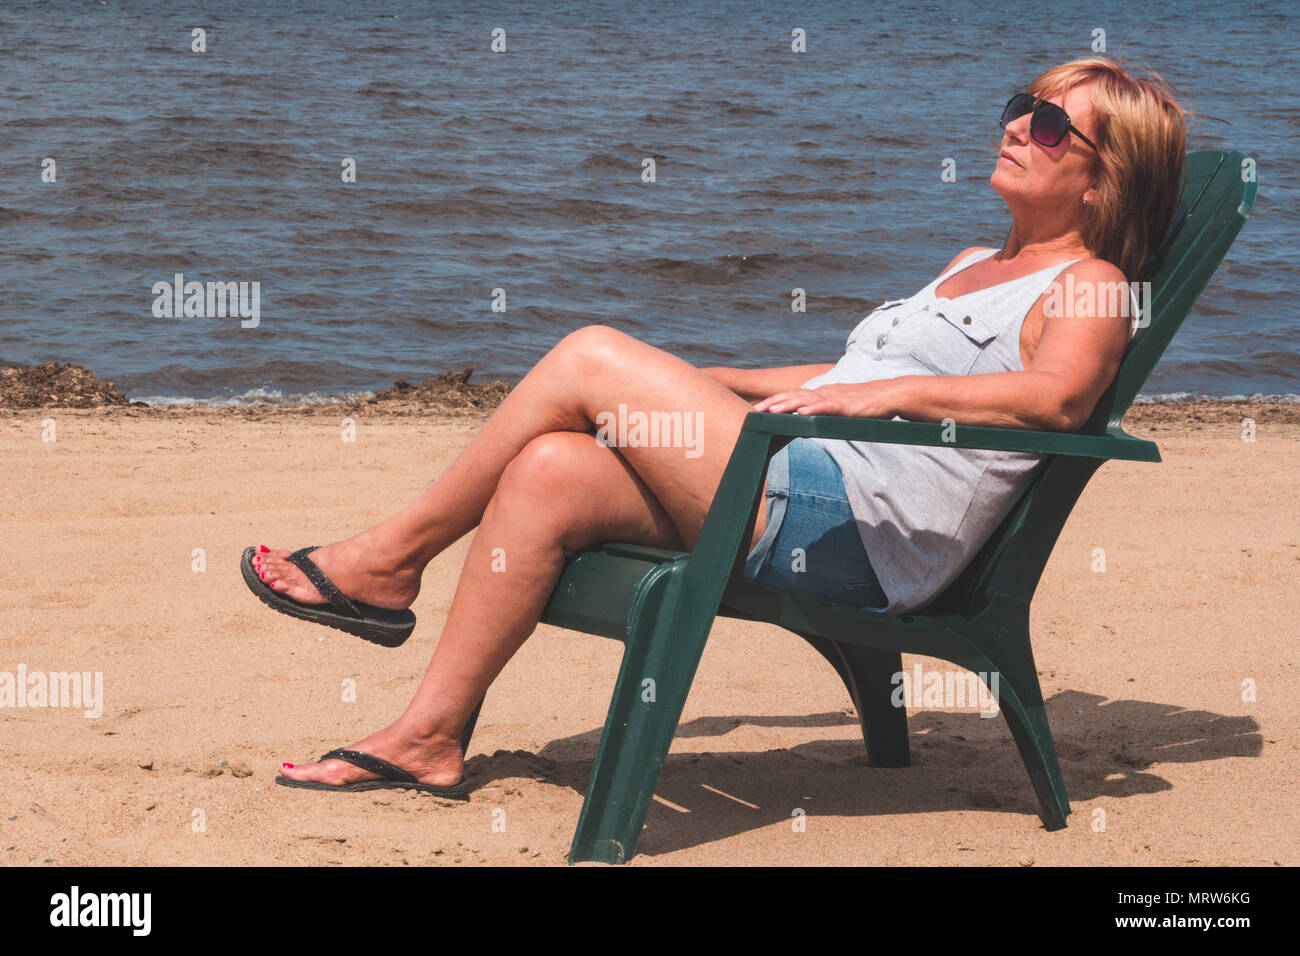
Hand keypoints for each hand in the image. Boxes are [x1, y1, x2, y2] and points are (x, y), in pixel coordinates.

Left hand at [752, 381, 901, 417]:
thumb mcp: (836, 415)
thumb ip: (817, 421)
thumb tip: (799, 430)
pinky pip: (826, 406)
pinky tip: (801, 412)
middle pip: (794, 396)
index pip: (793, 396)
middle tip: (755, 411)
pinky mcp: (845, 405)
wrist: (888, 397)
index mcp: (821, 394)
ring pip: (806, 399)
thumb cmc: (863, 407)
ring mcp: (834, 397)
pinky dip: (813, 408)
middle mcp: (824, 393)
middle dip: (773, 403)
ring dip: (787, 404)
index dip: (775, 402)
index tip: (758, 409)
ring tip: (771, 411)